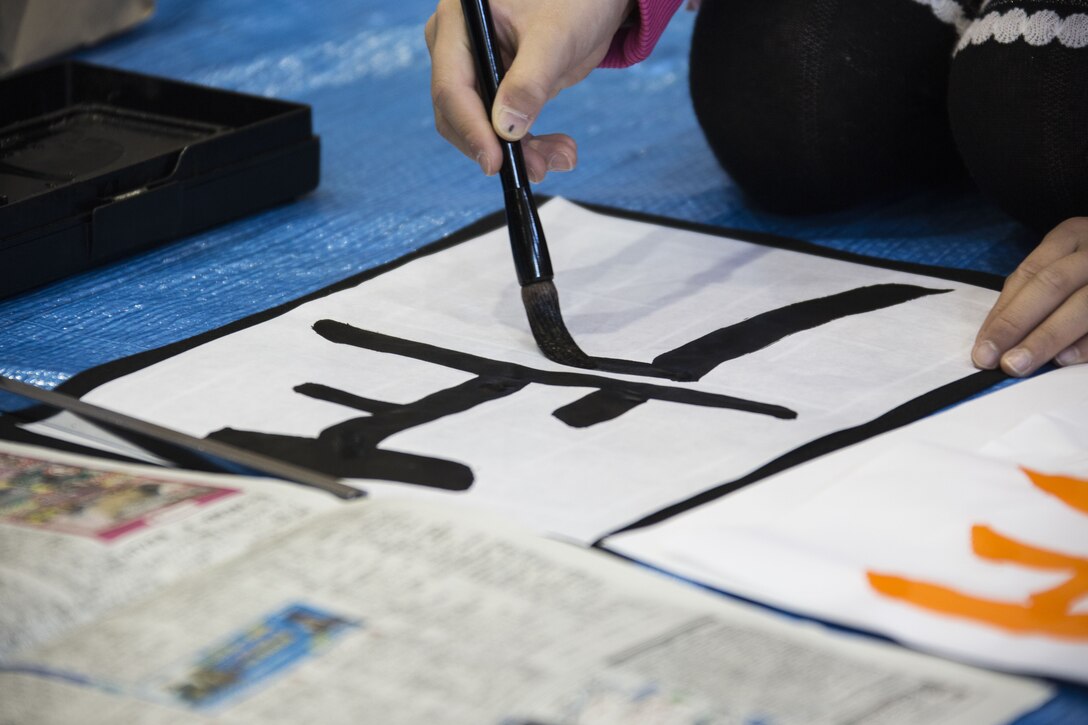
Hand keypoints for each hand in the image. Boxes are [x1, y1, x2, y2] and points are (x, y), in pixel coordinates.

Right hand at [425, 0, 633, 181]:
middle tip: (539, 169)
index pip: (451, 87)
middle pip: (461, 114)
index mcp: (459, 21)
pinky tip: (560, 151)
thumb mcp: (555, 38)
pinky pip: (504, 127)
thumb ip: (529, 80)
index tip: (495, 162)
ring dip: (522, 152)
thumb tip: (505, 129)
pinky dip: (531, 144)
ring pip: (483, 128)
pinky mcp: (498, 87)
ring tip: (562, 158)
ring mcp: (477, 68)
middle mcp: (457, 47)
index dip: (471, 129)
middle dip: (499, 147)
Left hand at [973, 217, 1087, 375]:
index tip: (982, 348)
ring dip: (1048, 338)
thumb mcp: (1062, 262)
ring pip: (1082, 305)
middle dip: (1018, 325)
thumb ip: (1030, 293)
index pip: (1029, 275)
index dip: (1004, 314)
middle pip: (1052, 286)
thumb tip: (994, 338)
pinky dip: (1087, 344)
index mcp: (1070, 236)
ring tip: (1020, 364)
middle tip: (997, 361)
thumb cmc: (1087, 268)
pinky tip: (1065, 359)